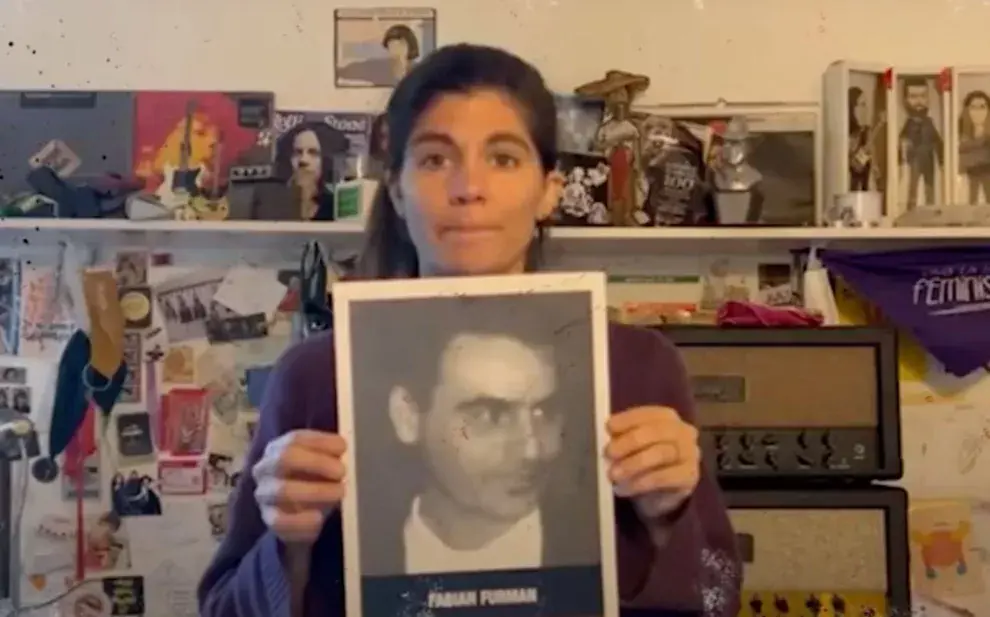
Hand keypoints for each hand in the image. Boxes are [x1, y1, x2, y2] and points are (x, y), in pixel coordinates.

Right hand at [252, 429, 346, 543]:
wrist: (300, 513)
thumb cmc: (314, 479)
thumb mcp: (322, 463)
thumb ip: (331, 455)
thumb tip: (343, 450)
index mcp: (278, 448)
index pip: (295, 439)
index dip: (320, 442)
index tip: (343, 447)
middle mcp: (265, 468)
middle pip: (285, 458)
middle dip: (317, 463)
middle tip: (342, 472)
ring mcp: (264, 494)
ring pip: (283, 490)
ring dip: (315, 491)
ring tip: (339, 493)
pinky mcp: (268, 519)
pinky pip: (280, 521)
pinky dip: (301, 521)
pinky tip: (318, 519)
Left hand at [605, 406, 700, 518]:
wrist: (658, 497)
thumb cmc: (642, 464)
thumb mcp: (630, 447)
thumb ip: (622, 437)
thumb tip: (608, 434)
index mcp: (667, 417)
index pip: (649, 413)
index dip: (628, 419)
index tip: (609, 427)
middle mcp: (683, 432)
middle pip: (657, 432)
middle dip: (630, 441)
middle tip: (608, 453)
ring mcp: (690, 454)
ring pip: (661, 454)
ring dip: (633, 464)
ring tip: (613, 474)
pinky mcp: (690, 477)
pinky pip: (664, 477)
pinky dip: (641, 482)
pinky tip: (625, 488)